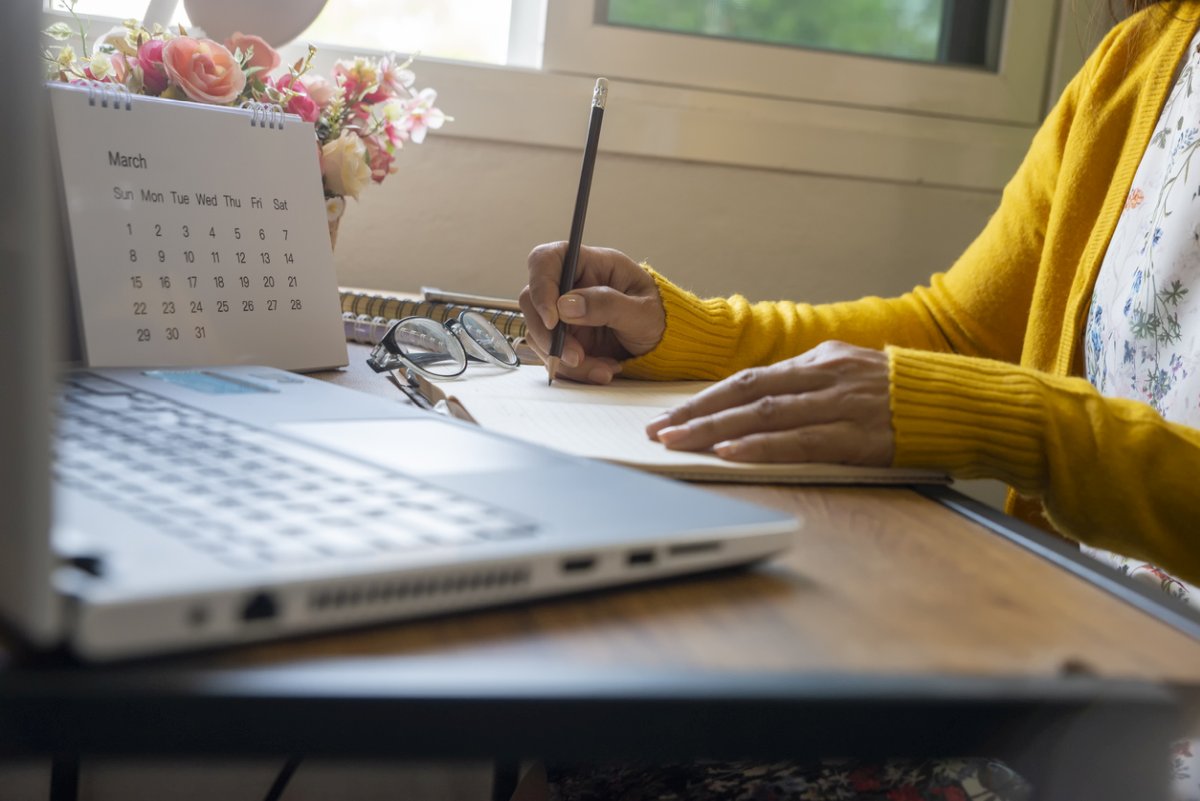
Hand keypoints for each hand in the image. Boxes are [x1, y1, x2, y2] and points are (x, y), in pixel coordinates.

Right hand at [519, 243, 665, 383]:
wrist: (667, 345)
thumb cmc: (661, 318)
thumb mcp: (643, 312)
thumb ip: (607, 305)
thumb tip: (565, 305)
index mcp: (591, 264)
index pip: (546, 260)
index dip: (540, 285)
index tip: (552, 319)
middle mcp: (571, 286)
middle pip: (531, 300)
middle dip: (549, 334)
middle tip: (576, 356)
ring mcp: (565, 315)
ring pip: (539, 334)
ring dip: (565, 358)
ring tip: (604, 369)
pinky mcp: (566, 340)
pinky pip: (553, 356)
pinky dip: (574, 371)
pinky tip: (603, 371)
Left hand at [646, 341, 894, 465]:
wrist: (967, 404)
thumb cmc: (906, 395)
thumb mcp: (853, 374)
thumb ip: (810, 385)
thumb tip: (762, 400)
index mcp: (820, 361)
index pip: (749, 378)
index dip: (705, 397)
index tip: (670, 414)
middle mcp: (825, 376)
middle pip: (746, 392)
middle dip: (696, 412)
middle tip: (657, 430)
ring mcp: (841, 404)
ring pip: (764, 414)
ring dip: (715, 430)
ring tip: (678, 442)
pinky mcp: (858, 435)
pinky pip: (799, 441)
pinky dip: (760, 447)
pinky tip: (730, 453)